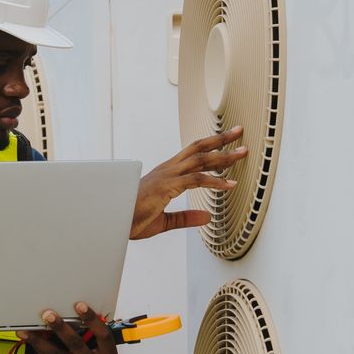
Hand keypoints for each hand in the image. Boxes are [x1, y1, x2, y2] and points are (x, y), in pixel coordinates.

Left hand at [17, 302, 118, 353]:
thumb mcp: (104, 353)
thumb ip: (95, 336)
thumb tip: (76, 313)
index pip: (103, 336)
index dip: (92, 320)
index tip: (80, 305)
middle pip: (75, 344)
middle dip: (61, 328)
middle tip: (49, 315)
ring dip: (40, 340)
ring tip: (28, 328)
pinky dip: (37, 347)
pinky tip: (28, 337)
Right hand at [129, 126, 247, 239]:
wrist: (112, 221)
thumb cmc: (131, 219)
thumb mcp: (164, 221)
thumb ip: (186, 218)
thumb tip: (207, 217)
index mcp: (166, 174)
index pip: (192, 153)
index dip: (210, 145)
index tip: (227, 140)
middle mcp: (168, 170)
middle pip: (198, 148)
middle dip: (220, 139)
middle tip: (239, 131)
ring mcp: (167, 176)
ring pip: (200, 160)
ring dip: (223, 155)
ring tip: (242, 153)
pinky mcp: (166, 187)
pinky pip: (195, 180)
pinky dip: (214, 181)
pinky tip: (228, 184)